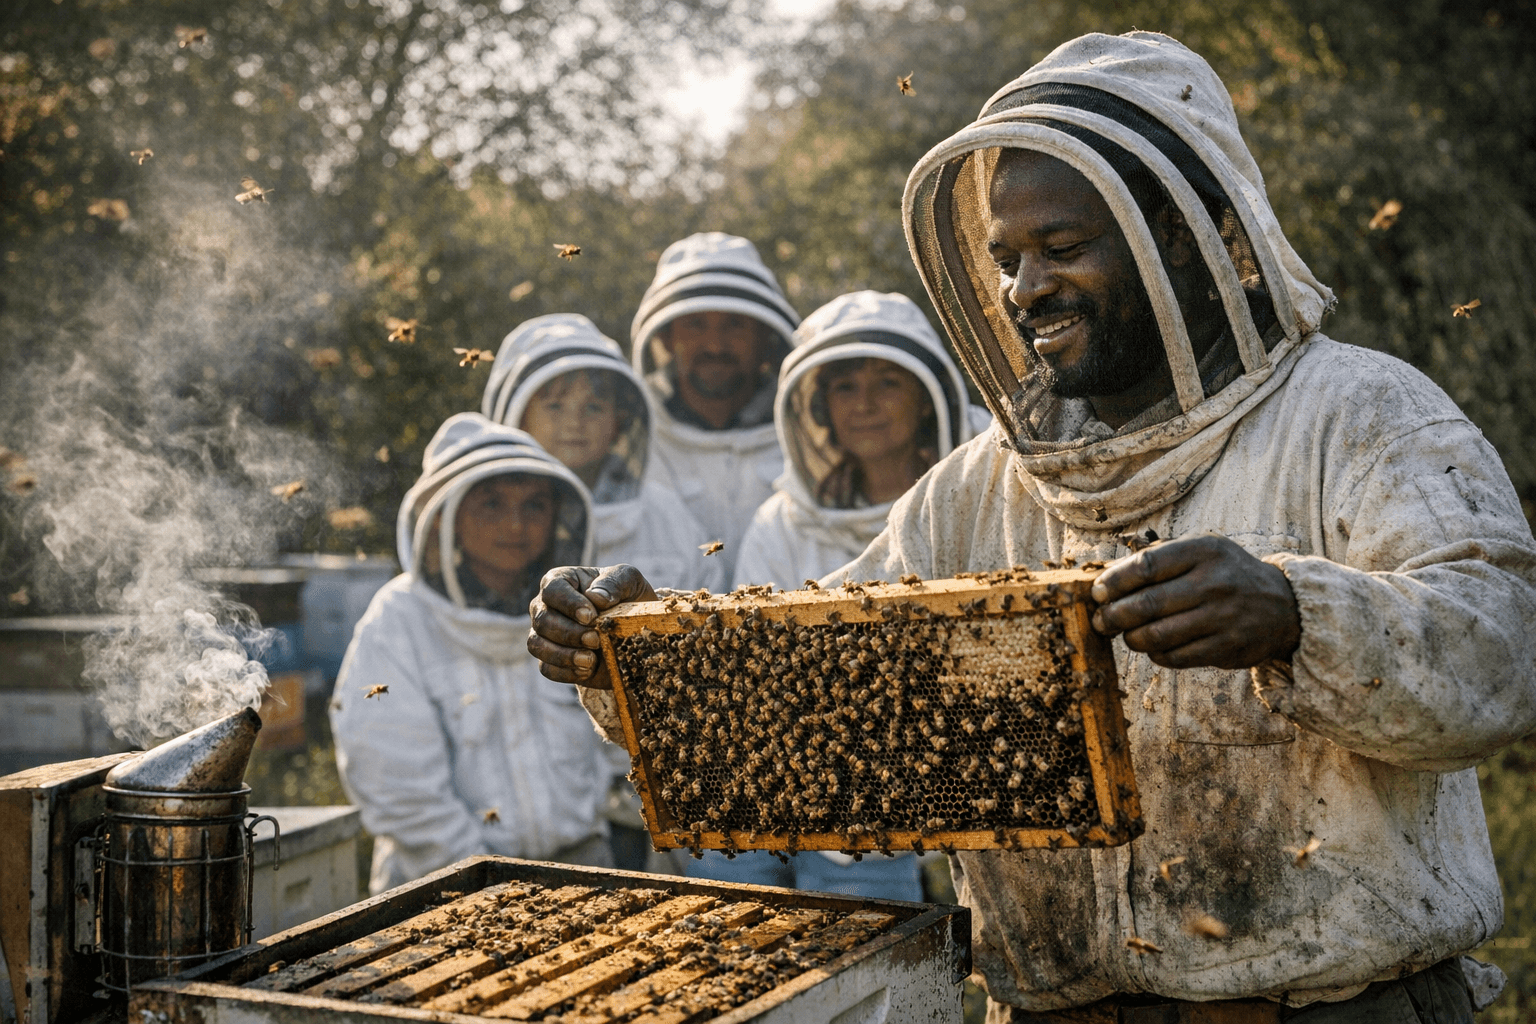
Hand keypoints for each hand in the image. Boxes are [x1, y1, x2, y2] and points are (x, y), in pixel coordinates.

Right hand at [527, 565, 656, 686]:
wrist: (633, 626)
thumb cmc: (625, 595)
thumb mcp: (628, 580)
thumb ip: (613, 582)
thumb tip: (595, 598)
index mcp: (561, 581)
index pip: (552, 590)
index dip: (568, 604)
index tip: (590, 617)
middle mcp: (545, 606)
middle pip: (542, 620)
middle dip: (569, 633)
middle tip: (595, 640)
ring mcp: (544, 633)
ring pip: (537, 645)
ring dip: (563, 655)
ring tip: (590, 660)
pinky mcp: (550, 658)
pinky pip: (546, 668)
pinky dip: (565, 672)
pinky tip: (587, 670)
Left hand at [1089, 534, 1299, 669]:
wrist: (1283, 606)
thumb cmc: (1226, 574)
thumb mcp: (1202, 551)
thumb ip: (1160, 560)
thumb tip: (1107, 580)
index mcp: (1204, 551)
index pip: (1146, 566)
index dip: (1114, 582)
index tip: (1097, 593)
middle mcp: (1215, 583)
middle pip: (1147, 603)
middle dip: (1113, 615)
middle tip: (1100, 621)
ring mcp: (1222, 617)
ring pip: (1158, 635)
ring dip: (1131, 638)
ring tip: (1125, 634)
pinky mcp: (1226, 647)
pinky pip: (1175, 657)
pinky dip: (1155, 654)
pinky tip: (1152, 647)